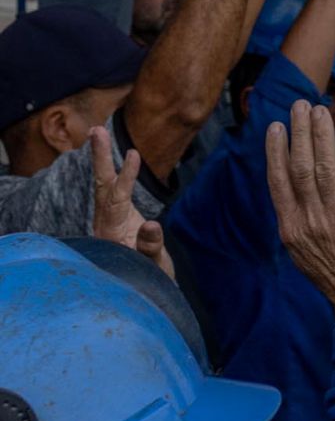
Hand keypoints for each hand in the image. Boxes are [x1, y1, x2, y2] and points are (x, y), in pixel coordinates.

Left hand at [89, 127, 172, 277]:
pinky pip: (112, 190)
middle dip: (100, 159)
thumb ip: (150, 246)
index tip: (134, 155)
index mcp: (113, 232)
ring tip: (98, 133)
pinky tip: (114, 157)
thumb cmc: (147, 278)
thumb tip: (151, 224)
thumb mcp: (153, 265)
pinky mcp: (117, 218)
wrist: (139, 289)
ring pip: (105, 186)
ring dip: (102, 160)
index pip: (117, 198)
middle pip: (102, 186)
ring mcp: (111, 219)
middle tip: (96, 131)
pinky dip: (113, 172)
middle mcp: (107, 222)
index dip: (125, 177)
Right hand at [266, 101, 334, 323]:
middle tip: (299, 105)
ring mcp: (334, 218)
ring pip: (324, 168)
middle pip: (299, 167)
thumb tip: (291, 195)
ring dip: (322, 136)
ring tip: (320, 111)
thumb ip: (296, 222)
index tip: (273, 127)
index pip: (277, 182)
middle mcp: (308, 220)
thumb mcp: (303, 252)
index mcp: (290, 229)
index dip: (274, 151)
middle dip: (298, 133)